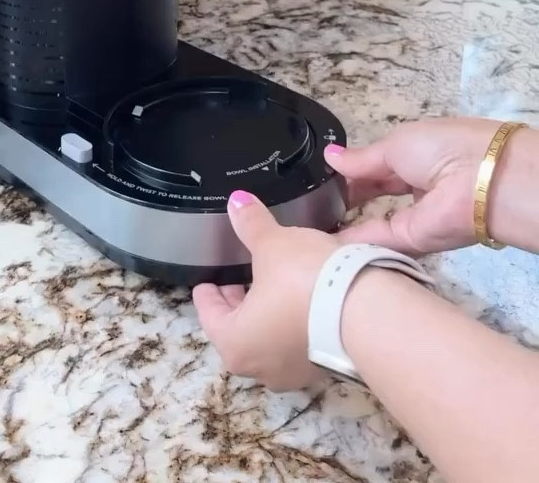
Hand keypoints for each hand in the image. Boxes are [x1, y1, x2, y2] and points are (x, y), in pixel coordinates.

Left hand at [192, 191, 335, 390]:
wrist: (366, 311)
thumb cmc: (304, 282)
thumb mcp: (273, 245)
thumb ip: (251, 225)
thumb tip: (237, 203)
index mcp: (236, 344)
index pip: (211, 317)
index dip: (208, 295)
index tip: (207, 283)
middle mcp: (261, 368)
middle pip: (238, 332)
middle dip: (239, 303)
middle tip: (239, 278)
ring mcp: (295, 372)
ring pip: (270, 340)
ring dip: (268, 314)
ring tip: (272, 284)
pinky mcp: (324, 366)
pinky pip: (298, 341)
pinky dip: (294, 321)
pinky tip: (302, 298)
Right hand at [326, 116, 503, 254]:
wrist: (479, 180)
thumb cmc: (438, 148)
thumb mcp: (394, 145)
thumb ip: (361, 159)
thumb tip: (330, 157)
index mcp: (412, 156)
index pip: (374, 166)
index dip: (348, 171)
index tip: (320, 178)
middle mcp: (412, 187)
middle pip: (373, 194)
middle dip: (346, 199)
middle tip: (312, 203)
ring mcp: (412, 217)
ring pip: (372, 222)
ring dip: (345, 224)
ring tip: (310, 225)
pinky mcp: (411, 242)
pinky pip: (376, 239)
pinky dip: (351, 240)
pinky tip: (324, 239)